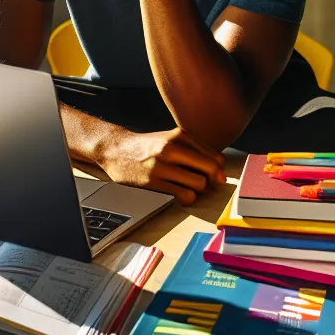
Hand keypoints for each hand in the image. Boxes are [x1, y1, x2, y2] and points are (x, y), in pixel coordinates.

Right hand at [95, 126, 226, 204]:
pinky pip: (183, 194)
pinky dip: (188, 198)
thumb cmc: (146, 147)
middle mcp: (173, 148)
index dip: (220, 170)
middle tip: (211, 186)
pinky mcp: (154, 180)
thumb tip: (217, 169)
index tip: (216, 176)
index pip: (214, 156)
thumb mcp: (169, 139)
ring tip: (192, 189)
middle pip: (210, 168)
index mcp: (180, 135)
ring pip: (199, 183)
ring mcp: (163, 165)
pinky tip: (182, 196)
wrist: (115, 150)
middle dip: (215, 181)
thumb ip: (192, 149)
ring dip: (200, 191)